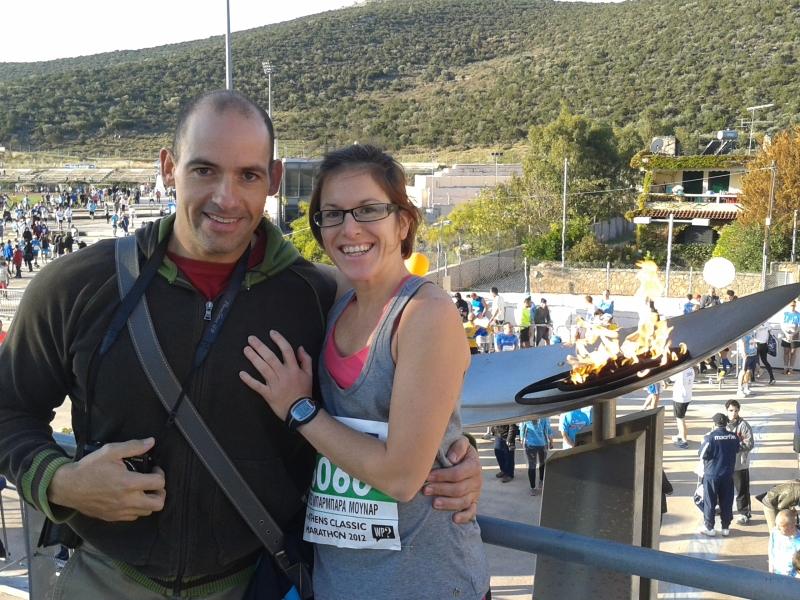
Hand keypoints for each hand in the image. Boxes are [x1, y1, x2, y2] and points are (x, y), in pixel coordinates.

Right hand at [47, 438, 165, 521]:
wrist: (68, 487)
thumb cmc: (89, 468)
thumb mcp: (111, 451)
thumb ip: (133, 446)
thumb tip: (151, 442)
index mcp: (129, 483)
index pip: (159, 483)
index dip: (160, 474)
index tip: (154, 469)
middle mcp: (127, 500)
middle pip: (158, 504)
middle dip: (160, 492)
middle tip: (153, 483)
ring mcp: (120, 511)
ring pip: (147, 512)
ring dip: (149, 501)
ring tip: (143, 489)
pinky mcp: (113, 517)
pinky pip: (133, 517)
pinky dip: (137, 508)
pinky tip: (131, 497)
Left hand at [240, 331, 312, 420]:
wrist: (301, 410)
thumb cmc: (304, 391)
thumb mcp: (309, 374)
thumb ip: (306, 360)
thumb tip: (300, 347)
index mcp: (293, 368)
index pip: (286, 350)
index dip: (279, 340)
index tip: (271, 333)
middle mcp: (283, 374)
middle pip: (270, 357)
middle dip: (260, 347)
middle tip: (251, 339)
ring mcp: (275, 384)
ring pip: (263, 369)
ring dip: (253, 358)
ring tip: (246, 350)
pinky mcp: (268, 394)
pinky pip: (257, 386)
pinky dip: (249, 380)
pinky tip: (241, 373)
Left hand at [423, 437, 481, 523]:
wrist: (466, 458)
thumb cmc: (459, 451)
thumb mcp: (461, 443)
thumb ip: (458, 446)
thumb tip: (452, 459)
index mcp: (474, 465)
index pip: (458, 474)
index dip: (442, 476)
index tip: (427, 476)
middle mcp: (477, 480)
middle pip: (459, 489)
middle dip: (441, 490)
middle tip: (425, 490)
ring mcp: (475, 493)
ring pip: (463, 502)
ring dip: (448, 504)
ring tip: (434, 504)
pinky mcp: (473, 502)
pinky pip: (471, 512)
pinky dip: (464, 517)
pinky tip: (454, 519)